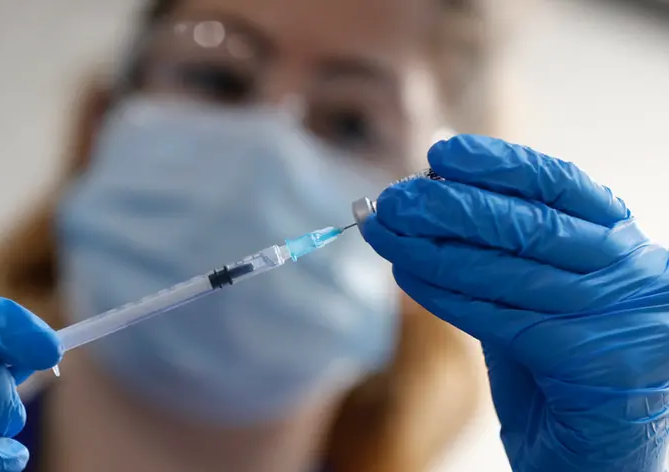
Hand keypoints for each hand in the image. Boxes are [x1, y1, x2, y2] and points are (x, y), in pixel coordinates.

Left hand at [362, 135, 668, 471]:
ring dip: (432, 248)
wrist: (596, 455)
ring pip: (506, 267)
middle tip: (394, 199)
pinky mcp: (585, 358)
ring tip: (384, 232)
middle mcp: (632, 273)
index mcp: (623, 246)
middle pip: (529, 223)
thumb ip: (503, 254)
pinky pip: (496, 315)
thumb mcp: (543, 297)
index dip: (499, 164)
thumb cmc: (563, 370)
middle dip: (451, 206)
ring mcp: (614, 316)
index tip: (442, 153)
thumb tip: (430, 204)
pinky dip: (444, 292)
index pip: (561, 185)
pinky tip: (405, 274)